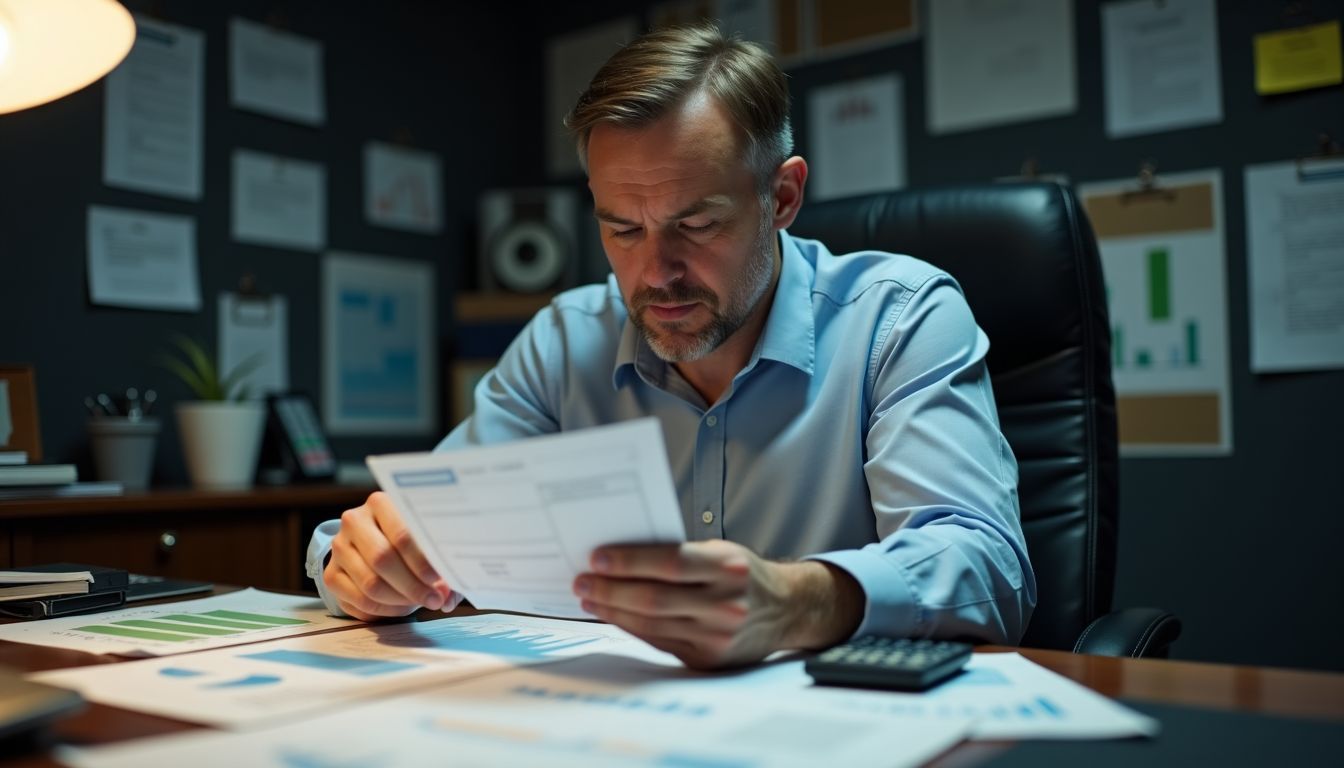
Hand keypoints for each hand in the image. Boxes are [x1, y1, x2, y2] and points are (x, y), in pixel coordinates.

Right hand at [323, 491, 456, 620]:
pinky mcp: (330, 574)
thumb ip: (441, 566)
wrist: (372, 542)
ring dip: (400, 600)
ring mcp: (339, 547)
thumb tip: (447, 598)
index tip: (440, 582)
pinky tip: (401, 607)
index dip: (422, 563)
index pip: (402, 534)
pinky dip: (385, 610)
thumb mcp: (427, 542)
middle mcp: (354, 521)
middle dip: (413, 585)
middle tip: (434, 600)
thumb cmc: (410, 540)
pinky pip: (359, 601)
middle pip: (382, 559)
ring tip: (420, 603)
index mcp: (380, 503)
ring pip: (370, 583)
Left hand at [572, 539, 862, 668]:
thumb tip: (621, 555)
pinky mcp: (708, 659)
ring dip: (613, 610)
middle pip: (654, 598)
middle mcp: (725, 604)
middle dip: (611, 589)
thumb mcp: (722, 551)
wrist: (787, 610)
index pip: (670, 563)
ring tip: (591, 597)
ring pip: (651, 624)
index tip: (598, 558)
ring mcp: (717, 636)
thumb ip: (680, 554)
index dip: (630, 561)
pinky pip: (659, 641)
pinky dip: (632, 626)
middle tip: (582, 581)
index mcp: (729, 568)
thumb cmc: (744, 573)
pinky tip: (614, 614)